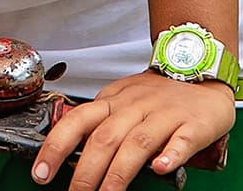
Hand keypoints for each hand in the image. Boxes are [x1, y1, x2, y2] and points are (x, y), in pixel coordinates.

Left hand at [33, 72, 234, 189]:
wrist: (201, 69)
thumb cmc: (158, 93)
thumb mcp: (122, 100)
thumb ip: (100, 122)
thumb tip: (68, 152)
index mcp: (113, 101)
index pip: (77, 121)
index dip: (56, 147)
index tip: (41, 172)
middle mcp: (135, 107)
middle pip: (104, 138)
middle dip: (86, 173)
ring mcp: (164, 115)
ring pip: (137, 143)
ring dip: (119, 173)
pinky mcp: (193, 125)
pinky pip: (181, 140)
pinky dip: (170, 155)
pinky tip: (160, 168)